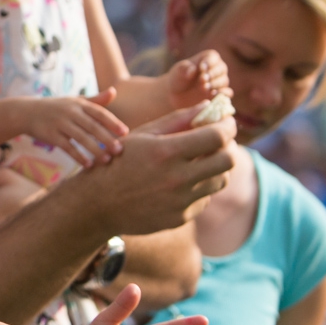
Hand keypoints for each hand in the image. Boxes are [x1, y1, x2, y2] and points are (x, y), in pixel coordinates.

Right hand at [19, 92, 127, 166]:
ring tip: (107, 160)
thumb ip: (95, 100)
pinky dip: (78, 156)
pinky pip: (67, 147)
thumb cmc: (56, 107)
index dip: (112, 122)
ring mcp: (60, 124)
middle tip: (120, 150)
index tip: (125, 132)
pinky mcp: (51, 136)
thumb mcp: (74, 101)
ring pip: (81, 138)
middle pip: (92, 126)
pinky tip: (88, 165)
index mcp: (79, 104)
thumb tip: (114, 91)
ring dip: (95, 149)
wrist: (27, 112)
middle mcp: (70, 112)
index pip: (99, 112)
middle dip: (106, 138)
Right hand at [61, 106, 235, 237]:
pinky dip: (199, 188)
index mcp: (165, 152)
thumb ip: (178, 120)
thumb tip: (209, 106)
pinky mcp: (180, 218)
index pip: (217, 137)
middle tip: (220, 142)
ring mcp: (180, 202)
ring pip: (221, 180)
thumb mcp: (142, 135)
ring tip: (200, 161)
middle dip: (229, 146)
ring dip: (216, 168)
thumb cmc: (118, 162)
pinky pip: (205, 198)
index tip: (226, 123)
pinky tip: (180, 183)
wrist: (97, 204)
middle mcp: (176, 178)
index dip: (227, 126)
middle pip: (228, 160)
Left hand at [167, 50, 229, 109]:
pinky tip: (213, 95)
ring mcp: (219, 82)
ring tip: (204, 88)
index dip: (209, 62)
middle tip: (202, 80)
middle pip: (221, 69)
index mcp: (206, 59)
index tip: (201, 68)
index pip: (213, 57)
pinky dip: (223, 93)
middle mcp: (216, 69)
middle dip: (212, 74)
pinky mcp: (219, 94)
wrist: (177, 95)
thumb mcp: (177, 72)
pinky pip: (228, 93)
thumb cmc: (178, 79)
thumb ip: (184, 68)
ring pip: (224, 81)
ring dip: (215, 84)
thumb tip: (193, 69)